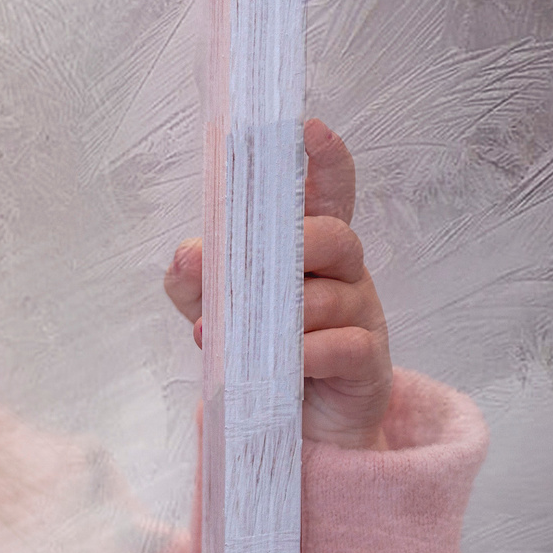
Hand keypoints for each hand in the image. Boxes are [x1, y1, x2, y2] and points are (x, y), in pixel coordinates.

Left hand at [161, 119, 393, 450]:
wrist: (302, 424)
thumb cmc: (264, 350)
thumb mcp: (218, 312)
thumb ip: (197, 283)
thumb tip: (186, 256)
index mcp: (310, 251)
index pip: (327, 195)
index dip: (326, 161)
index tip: (310, 128)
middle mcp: (343, 274)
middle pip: (337, 236)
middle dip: (300, 244)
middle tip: (264, 267)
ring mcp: (361, 316)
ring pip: (333, 296)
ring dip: (286, 313)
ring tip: (246, 333)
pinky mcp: (366, 362)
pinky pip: (344, 346)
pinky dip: (308, 351)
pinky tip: (287, 361)